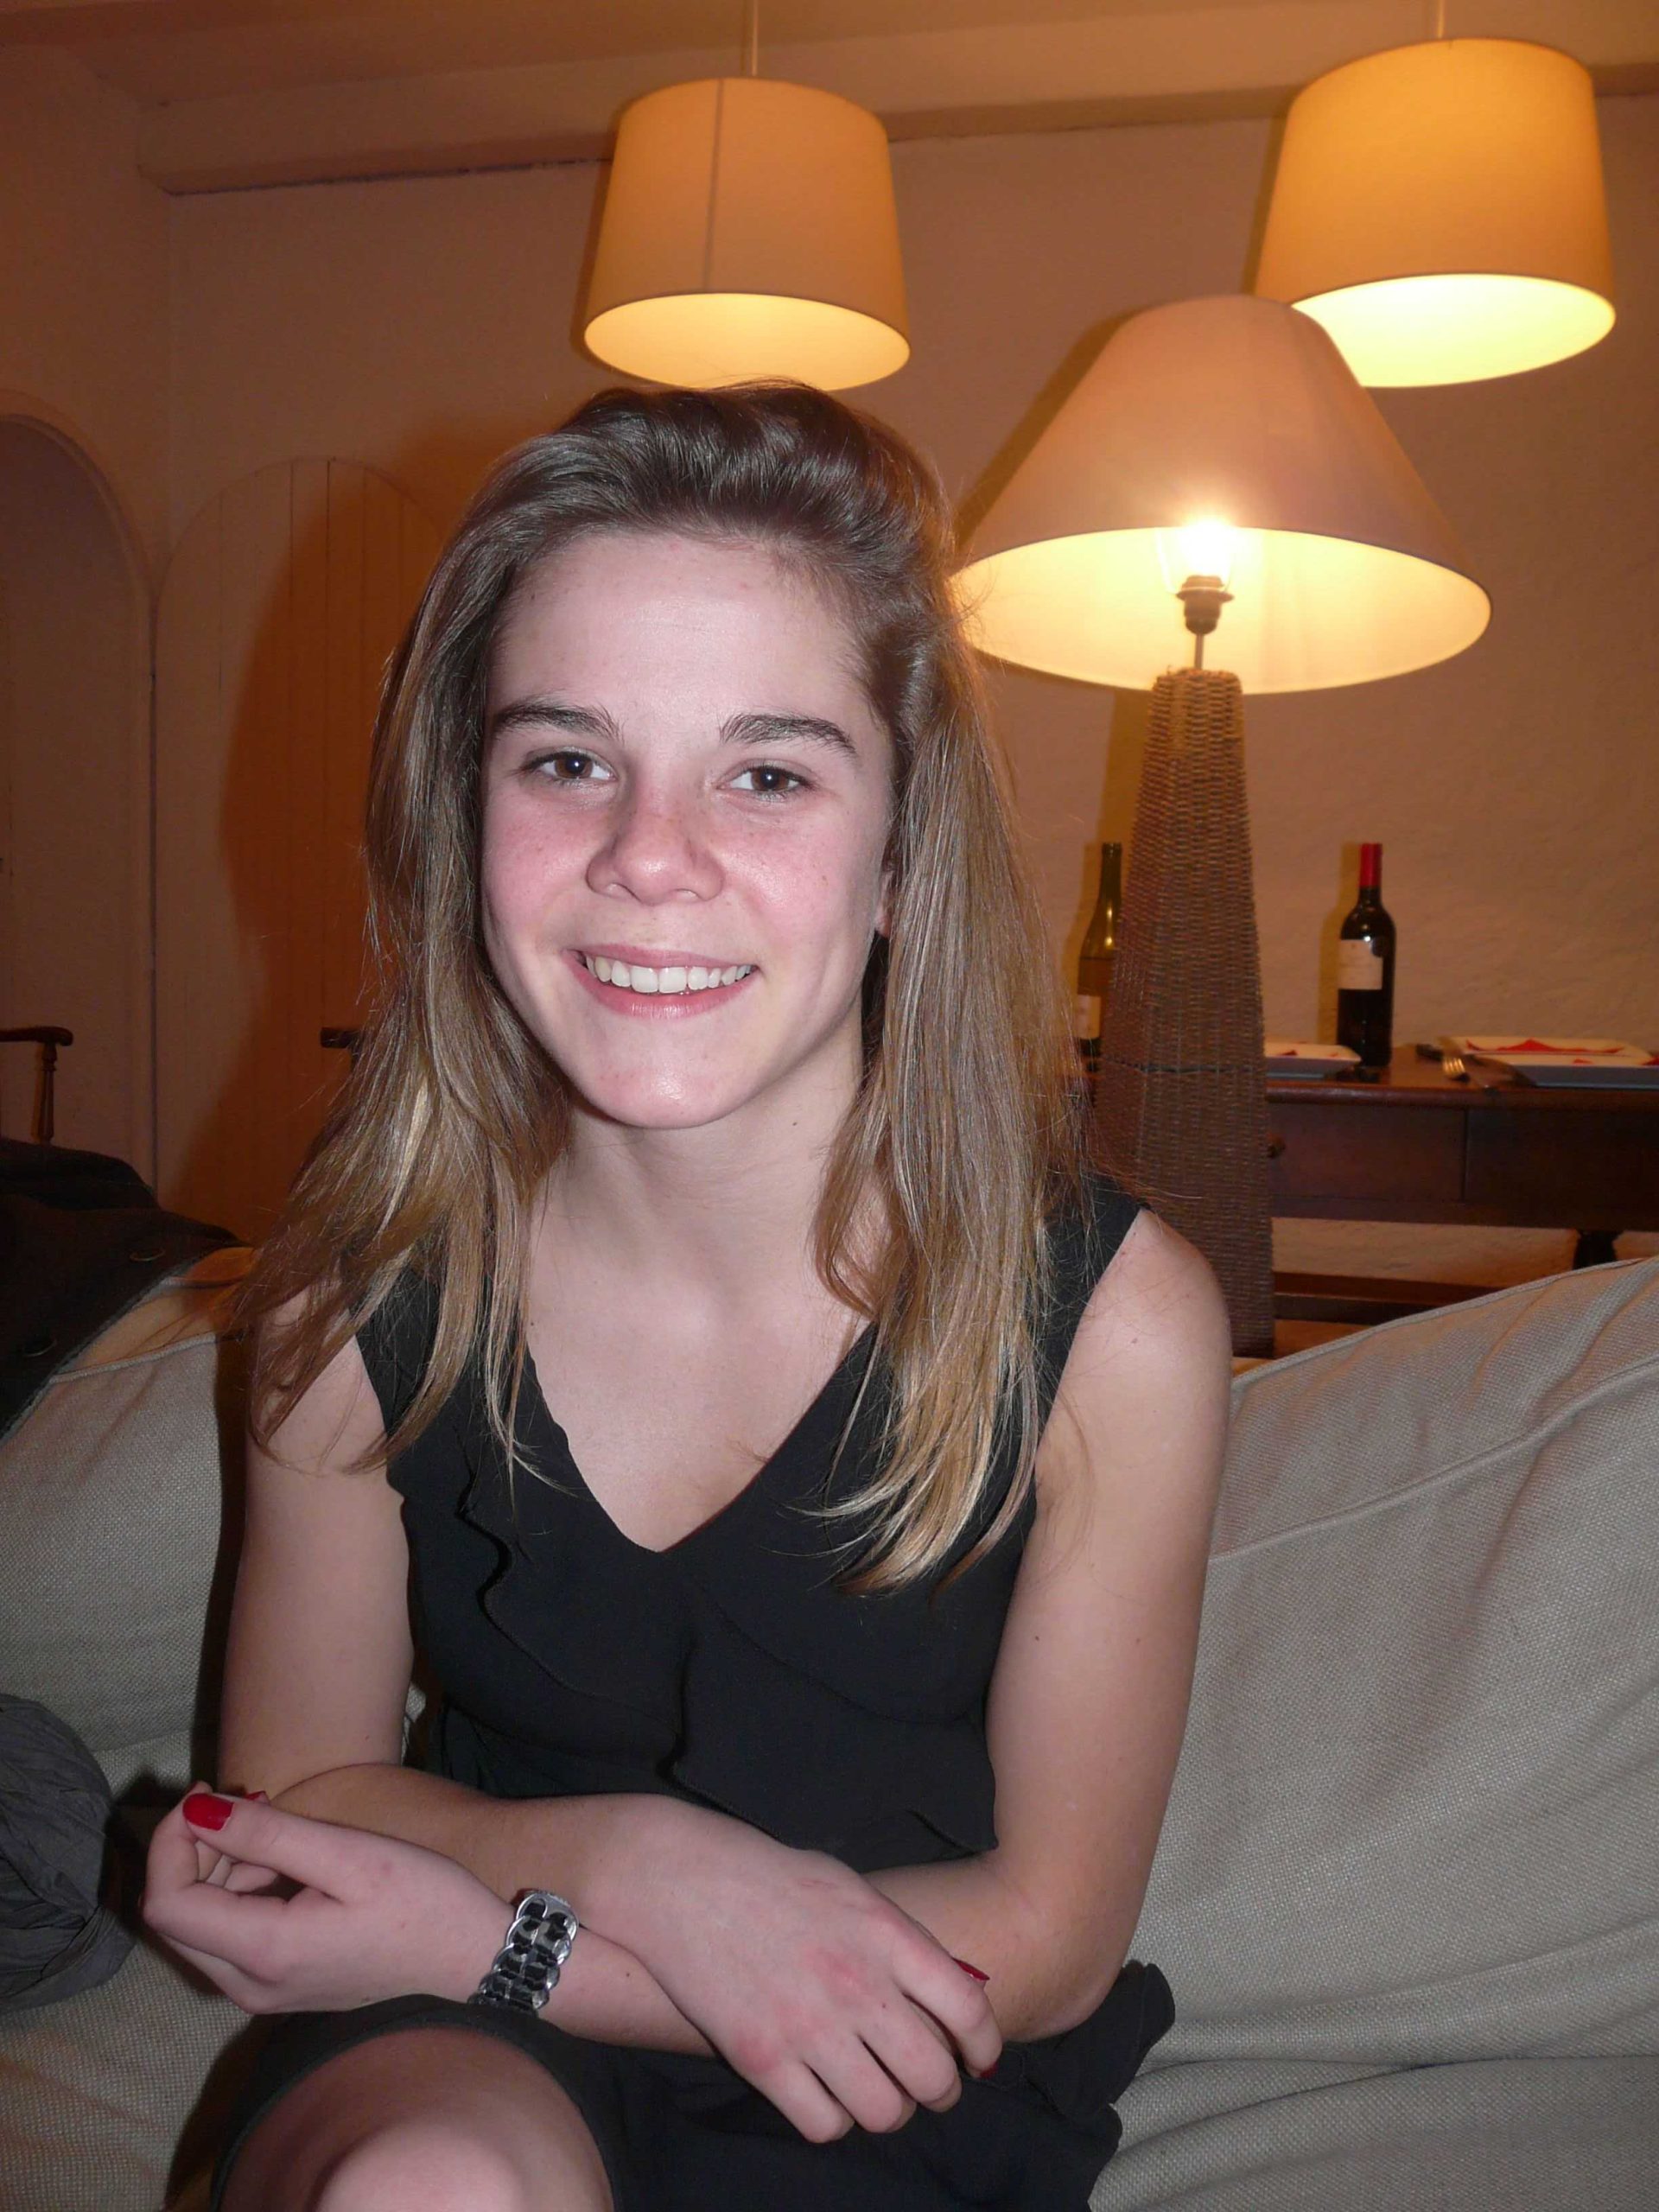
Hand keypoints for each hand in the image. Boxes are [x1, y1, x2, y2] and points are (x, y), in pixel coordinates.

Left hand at [142, 1786, 509, 2013]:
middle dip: (193, 1850)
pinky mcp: (280, 1986)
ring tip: (270, 1821)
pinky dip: (240, 1890)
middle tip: (243, 1797)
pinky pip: (230, 1937)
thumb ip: (266, 1835)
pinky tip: (286, 1859)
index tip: (207, 1794)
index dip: (171, 1843)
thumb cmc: (422, 1899)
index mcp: (265, 1953)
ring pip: (200, 1926)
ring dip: (217, 1867)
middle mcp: (249, 1986)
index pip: (167, 1903)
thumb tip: (197, 1812)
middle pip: (176, 1916)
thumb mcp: (348, 1853)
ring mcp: (263, 1993)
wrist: (471, 1957)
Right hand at [598, 1803, 1000, 2141]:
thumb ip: (899, 1939)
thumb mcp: (852, 1889)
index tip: (977, 2058)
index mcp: (885, 1934)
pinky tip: (826, 2094)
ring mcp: (807, 2026)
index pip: (967, 2009)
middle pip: (932, 2076)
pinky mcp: (761, 2058)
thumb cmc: (774, 1879)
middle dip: (940, 2091)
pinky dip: (833, 2119)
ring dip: (888, 2109)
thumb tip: (948, 1990)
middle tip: (927, 2085)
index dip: (984, 2046)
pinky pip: (823, 2124)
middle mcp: (855, 1984)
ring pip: (883, 2113)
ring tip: (877, 2091)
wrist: (684, 1881)